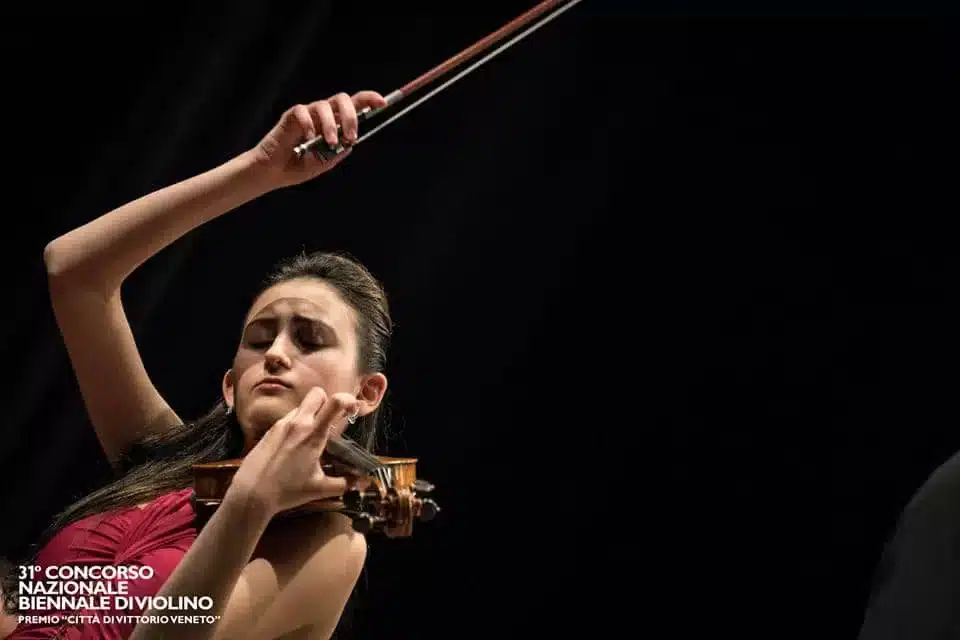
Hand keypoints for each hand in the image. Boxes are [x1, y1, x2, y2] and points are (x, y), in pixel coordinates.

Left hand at [228, 387, 364, 518]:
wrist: (251, 494)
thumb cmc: (286, 492)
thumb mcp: (320, 489)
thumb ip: (344, 483)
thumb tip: (362, 483)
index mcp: (313, 435)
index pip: (336, 403)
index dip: (349, 400)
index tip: (353, 410)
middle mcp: (297, 424)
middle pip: (317, 394)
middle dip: (327, 402)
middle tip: (331, 421)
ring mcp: (281, 425)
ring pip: (302, 407)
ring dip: (311, 415)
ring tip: (312, 439)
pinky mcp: (270, 431)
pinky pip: (288, 419)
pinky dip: (297, 425)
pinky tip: (295, 446)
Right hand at [251, 91, 387, 188]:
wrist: (274, 172)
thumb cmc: (300, 166)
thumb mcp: (325, 162)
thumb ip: (339, 151)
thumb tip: (351, 141)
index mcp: (335, 123)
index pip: (354, 105)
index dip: (369, 99)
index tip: (383, 103)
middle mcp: (324, 115)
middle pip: (342, 99)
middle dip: (351, 115)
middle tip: (350, 135)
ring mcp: (308, 113)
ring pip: (324, 105)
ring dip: (331, 124)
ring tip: (329, 142)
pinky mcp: (292, 116)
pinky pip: (303, 112)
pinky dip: (309, 125)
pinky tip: (308, 139)